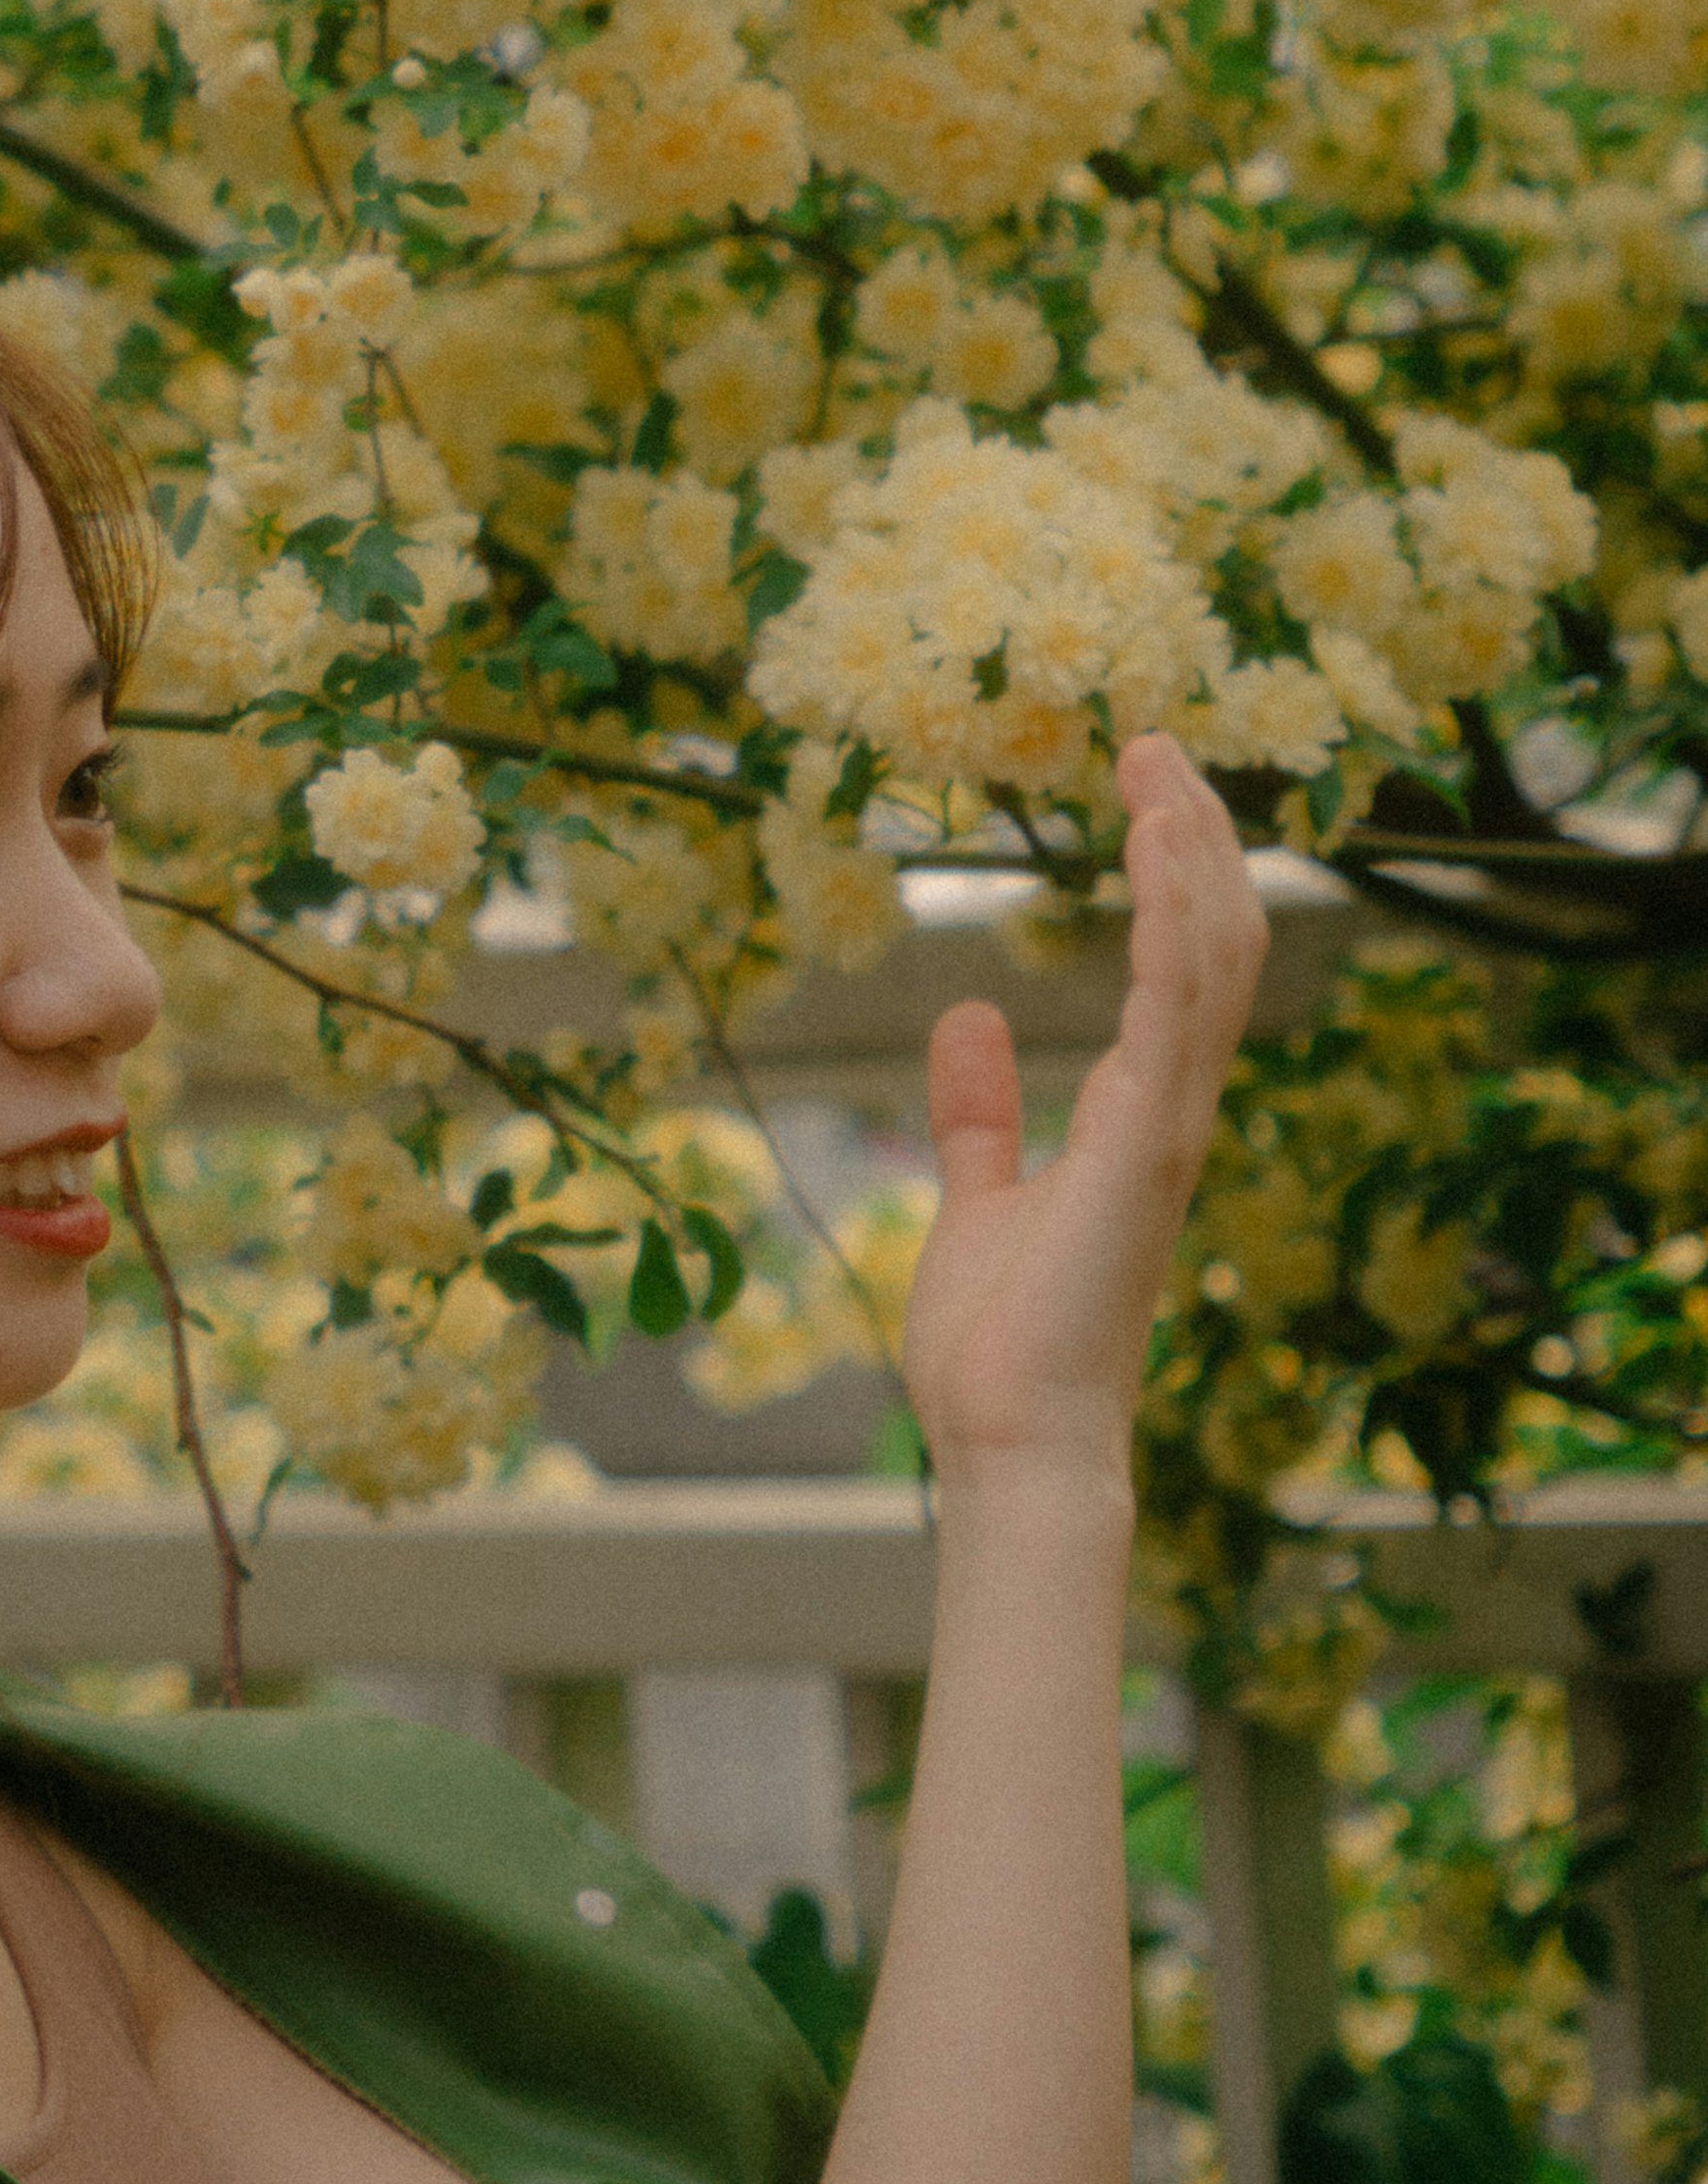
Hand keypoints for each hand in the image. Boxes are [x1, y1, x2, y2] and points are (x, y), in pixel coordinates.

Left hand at [894, 736, 1266, 1490]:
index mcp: (1141, 1117)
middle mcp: (1171, 1111)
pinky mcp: (1142, 1146)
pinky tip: (1153, 845)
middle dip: (1194, 838)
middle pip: (1215, 943)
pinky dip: (1170, 918)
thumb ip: (978, 1110)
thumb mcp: (979, 1195)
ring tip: (1158, 764)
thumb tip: (968, 1016)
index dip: (1176, 875)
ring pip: (1210, 960)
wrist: (1008, 1440)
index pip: (1183, 968)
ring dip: (1189, 854)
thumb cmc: (998, 1346)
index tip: (1147, 788)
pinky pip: (1173, 1009)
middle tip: (1155, 742)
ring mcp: (1166, 1127)